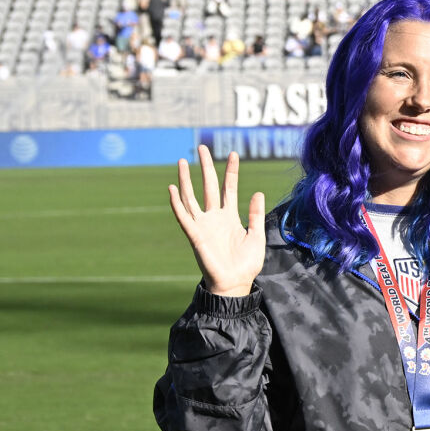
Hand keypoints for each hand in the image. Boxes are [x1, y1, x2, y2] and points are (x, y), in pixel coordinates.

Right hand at [168, 145, 264, 297]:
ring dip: (186, 180)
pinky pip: (183, 216)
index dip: (231, 171)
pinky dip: (176, 203)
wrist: (235, 283)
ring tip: (182, 161)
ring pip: (191, 197)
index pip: (229, 188)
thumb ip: (255, 214)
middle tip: (202, 147)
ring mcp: (203, 225)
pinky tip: (172, 188)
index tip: (233, 153)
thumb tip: (257, 192)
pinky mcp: (195, 235)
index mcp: (230, 217)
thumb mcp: (256, 235)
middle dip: (206, 167)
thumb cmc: (246, 264)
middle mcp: (215, 217)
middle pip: (208, 186)